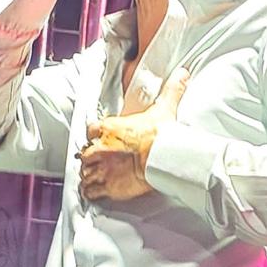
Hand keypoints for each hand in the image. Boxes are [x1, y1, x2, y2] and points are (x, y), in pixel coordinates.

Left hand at [78, 70, 188, 204]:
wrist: (162, 159)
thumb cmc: (160, 136)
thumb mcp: (164, 108)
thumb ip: (170, 91)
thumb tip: (182, 74)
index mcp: (108, 128)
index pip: (91, 129)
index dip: (96, 135)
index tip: (101, 139)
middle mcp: (100, 148)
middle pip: (85, 153)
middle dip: (91, 157)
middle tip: (99, 160)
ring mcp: (101, 168)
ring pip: (85, 173)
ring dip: (89, 175)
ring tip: (96, 177)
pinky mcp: (107, 186)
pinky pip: (90, 190)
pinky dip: (91, 191)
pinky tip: (95, 191)